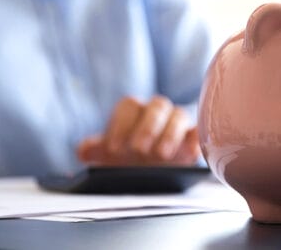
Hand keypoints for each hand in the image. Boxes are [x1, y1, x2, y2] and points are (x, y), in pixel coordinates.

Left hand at [77, 95, 200, 164]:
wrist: (150, 174)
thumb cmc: (128, 160)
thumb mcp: (109, 157)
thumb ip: (94, 150)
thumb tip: (83, 150)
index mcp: (134, 112)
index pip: (129, 106)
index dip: (120, 125)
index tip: (113, 148)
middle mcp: (157, 113)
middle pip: (157, 106)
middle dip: (147, 126)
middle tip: (138, 149)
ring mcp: (177, 125)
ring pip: (179, 115)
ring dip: (170, 134)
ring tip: (162, 154)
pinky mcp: (193, 139)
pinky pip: (198, 132)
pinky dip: (194, 140)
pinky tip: (189, 153)